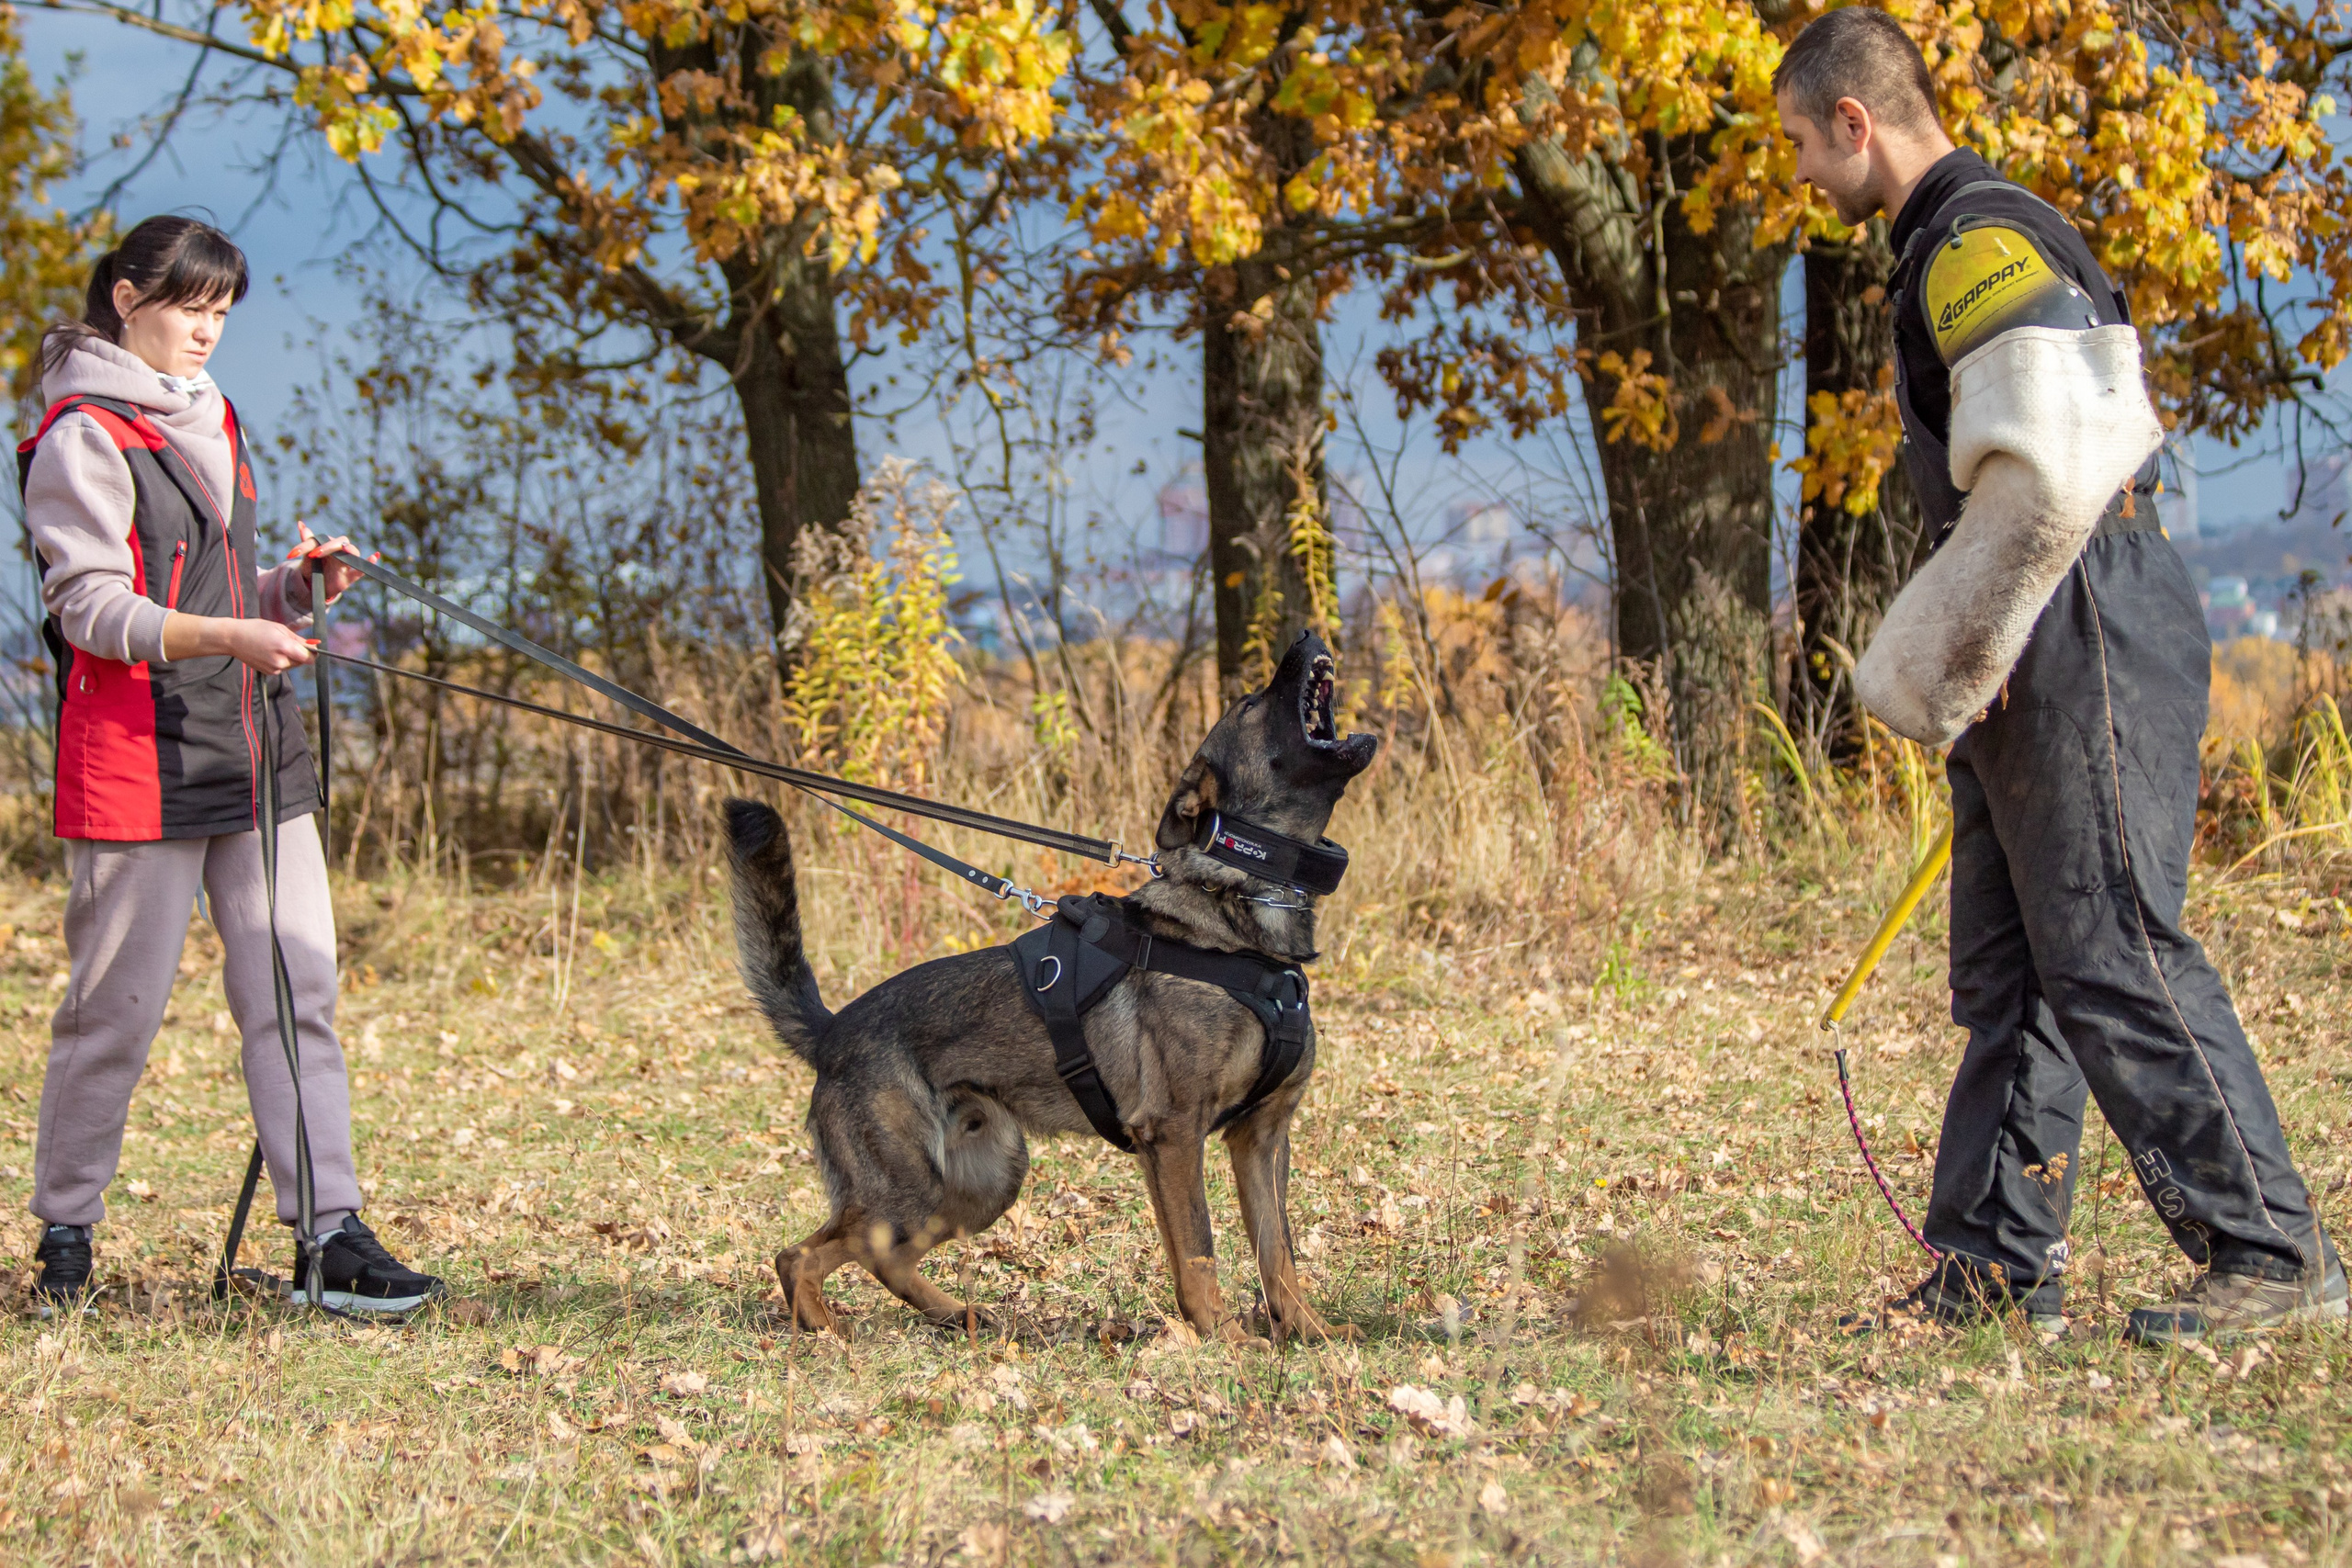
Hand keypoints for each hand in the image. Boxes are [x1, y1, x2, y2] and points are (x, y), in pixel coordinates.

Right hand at [161, 612, 313, 672]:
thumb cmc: (256, 629)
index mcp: (285, 647)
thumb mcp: (280, 628)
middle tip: (286, 642)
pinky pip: (283, 667)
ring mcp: (274, 669)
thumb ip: (298, 639)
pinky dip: (281, 661)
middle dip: (299, 653)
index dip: (312, 653)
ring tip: (275, 646)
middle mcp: (280, 661)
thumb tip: (315, 646)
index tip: (310, 647)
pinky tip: (269, 652)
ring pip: (292, 665)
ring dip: (290, 657)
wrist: (233, 639)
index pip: (309, 658)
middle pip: (301, 662)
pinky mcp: (269, 673)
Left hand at [293, 522, 368, 604]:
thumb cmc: (313, 567)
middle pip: (339, 542)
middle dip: (328, 546)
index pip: (318, 540)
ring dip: (349, 550)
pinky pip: (362, 569)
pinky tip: (375, 556)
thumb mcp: (306, 556)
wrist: (316, 584)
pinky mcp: (350, 576)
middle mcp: (339, 551)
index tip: (294, 553)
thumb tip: (300, 523)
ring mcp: (345, 563)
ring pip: (352, 552)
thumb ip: (307, 541)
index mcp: (327, 544)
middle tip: (314, 553)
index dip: (306, 546)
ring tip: (345, 549)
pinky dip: (369, 562)